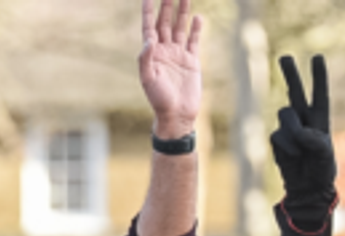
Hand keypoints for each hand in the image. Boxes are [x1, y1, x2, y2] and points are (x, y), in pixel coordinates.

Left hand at [139, 0, 202, 139]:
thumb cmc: (159, 99)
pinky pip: (193, 41)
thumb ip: (146, 59)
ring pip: (180, 28)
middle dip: (167, 6)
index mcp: (151, 53)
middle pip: (165, 22)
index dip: (148, 11)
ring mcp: (178, 55)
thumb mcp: (148, 79)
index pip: (149, 26)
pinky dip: (195, 29)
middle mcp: (164, 51)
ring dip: (182, 13)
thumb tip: (149, 40)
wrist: (177, 115)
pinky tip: (197, 17)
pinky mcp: (192, 61)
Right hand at [272, 55, 337, 222]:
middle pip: (295, 91)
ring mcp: (289, 128)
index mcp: (320, 118)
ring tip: (302, 149)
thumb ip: (314, 139)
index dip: (318, 76)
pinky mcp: (278, 140)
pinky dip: (287, 146)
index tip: (317, 57)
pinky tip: (294, 157)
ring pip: (285, 114)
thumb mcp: (325, 153)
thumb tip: (298, 132)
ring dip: (293, 129)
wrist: (307, 189)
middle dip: (290, 74)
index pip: (319, 94)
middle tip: (285, 57)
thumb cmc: (322, 170)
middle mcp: (304, 119)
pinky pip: (278, 134)